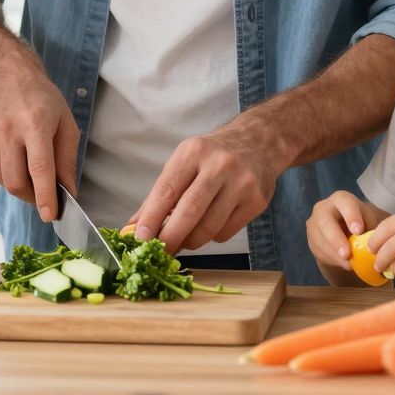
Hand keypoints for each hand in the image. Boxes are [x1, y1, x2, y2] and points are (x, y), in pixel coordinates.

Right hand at [0, 57, 78, 222]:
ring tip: (28, 164)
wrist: (3, 74)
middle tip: (43, 195)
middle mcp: (6, 130)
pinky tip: (11, 151)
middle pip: (16, 182)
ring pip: (3, 180)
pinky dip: (4, 170)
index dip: (44, 196)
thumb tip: (67, 192)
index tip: (49, 215)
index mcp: (34, 123)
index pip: (39, 169)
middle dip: (33, 197)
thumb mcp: (65, 123)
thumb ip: (67, 160)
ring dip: (19, 183)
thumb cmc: (40, 98)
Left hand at [129, 120, 282, 251]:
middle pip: (189, 212)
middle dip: (170, 238)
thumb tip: (134, 226)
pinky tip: (210, 224)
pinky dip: (211, 236)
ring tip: (184, 238)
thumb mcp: (184, 161)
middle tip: (160, 252)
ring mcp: (242, 183)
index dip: (151, 218)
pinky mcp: (256, 201)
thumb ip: (160, 194)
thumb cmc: (213, 154)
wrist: (259, 142)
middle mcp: (220, 165)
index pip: (167, 190)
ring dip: (190, 241)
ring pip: (209, 228)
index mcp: (194, 152)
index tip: (140, 238)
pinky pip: (225, 233)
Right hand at [308, 190, 379, 269]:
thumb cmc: (360, 222)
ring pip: (319, 239)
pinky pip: (318, 250)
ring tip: (349, 264)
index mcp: (341, 199)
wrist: (344, 230)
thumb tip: (372, 245)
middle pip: (325, 222)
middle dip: (337, 239)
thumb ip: (370, 230)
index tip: (358, 231)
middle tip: (347, 254)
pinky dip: (331, 260)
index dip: (351, 217)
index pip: (344, 204)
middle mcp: (323, 208)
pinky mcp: (311, 239)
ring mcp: (314, 224)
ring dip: (334, 254)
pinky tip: (343, 264)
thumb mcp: (368, 221)